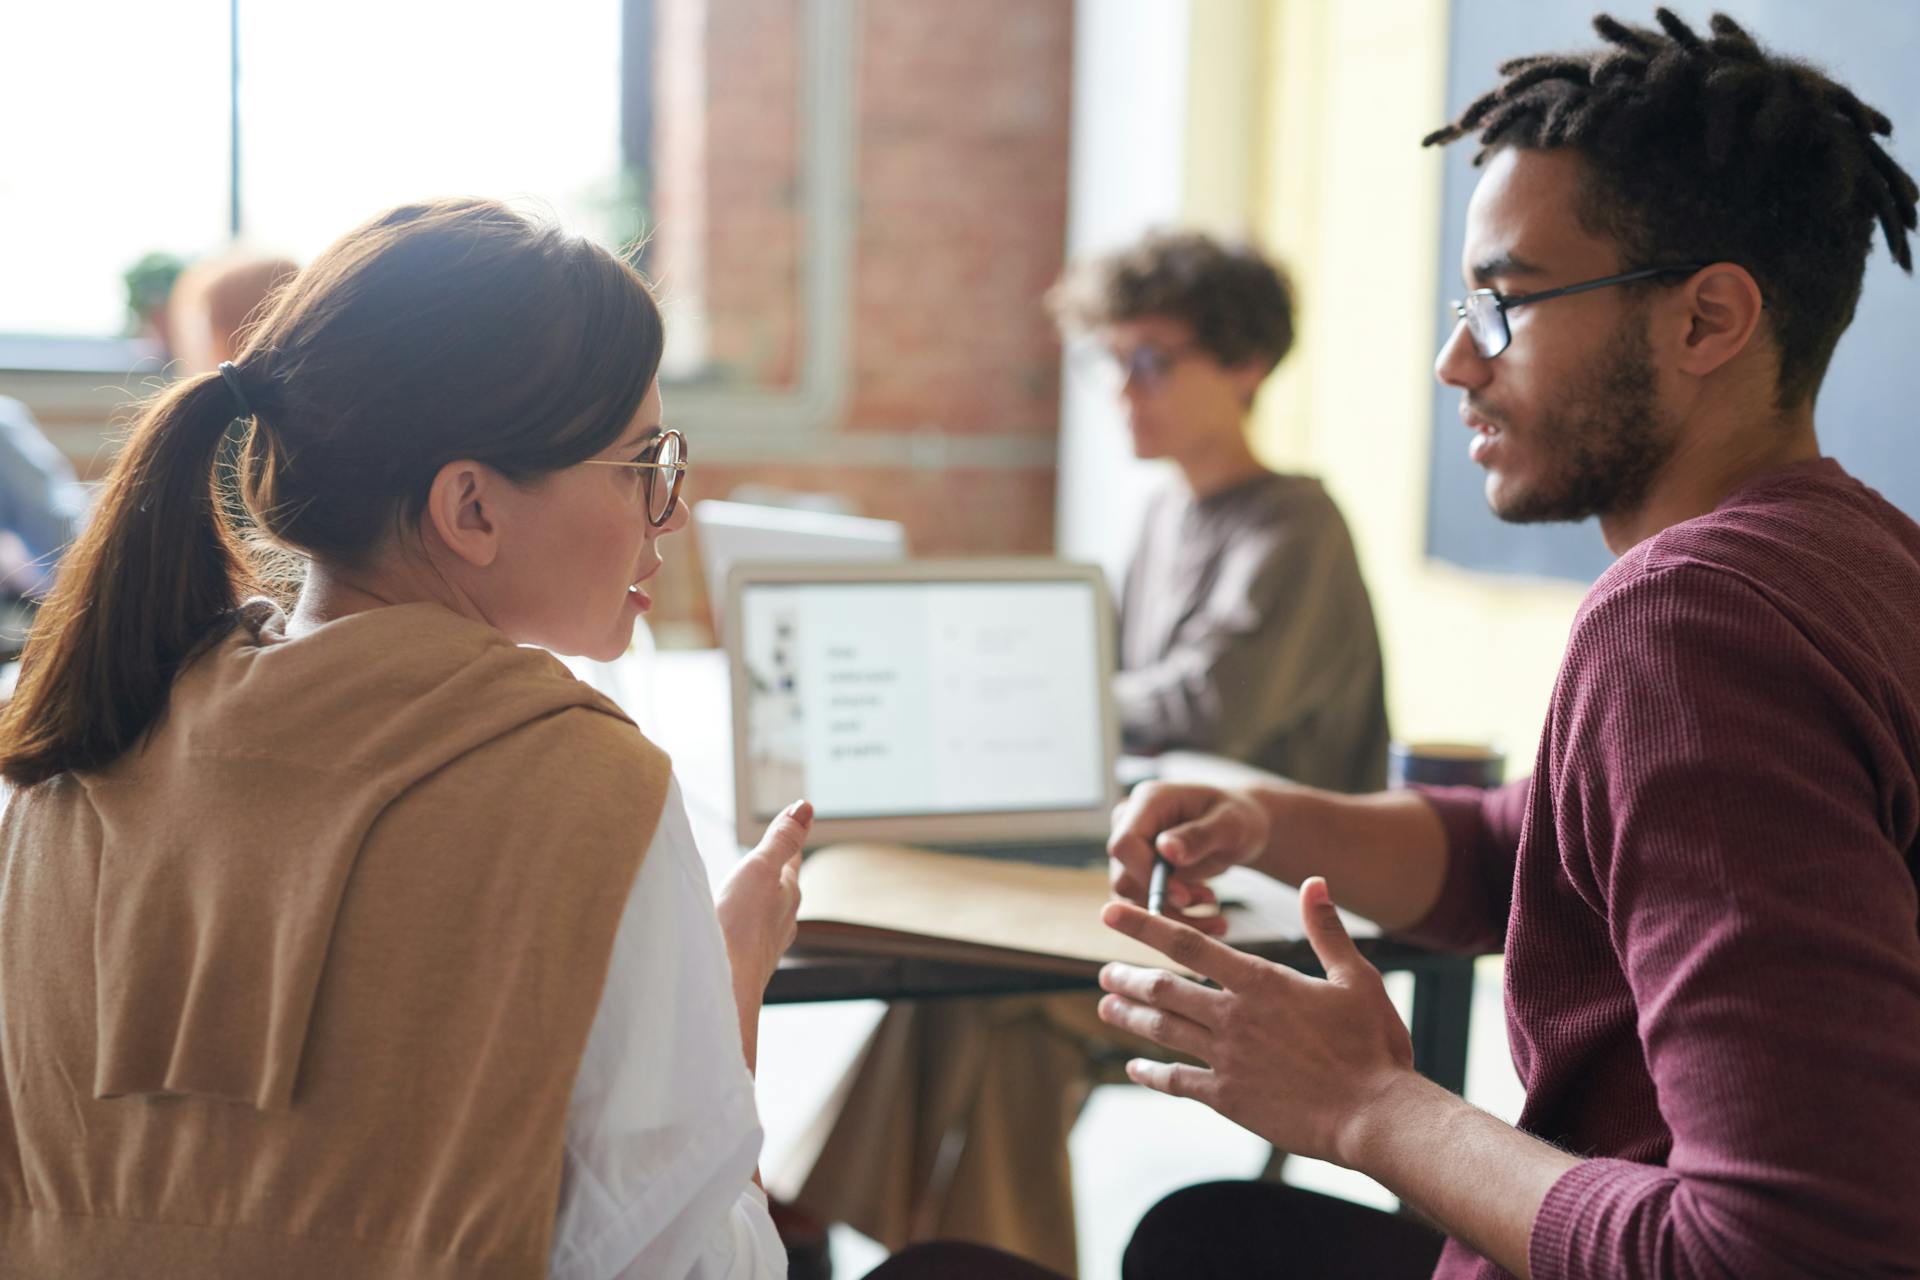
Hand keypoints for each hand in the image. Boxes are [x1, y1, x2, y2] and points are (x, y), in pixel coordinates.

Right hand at [715, 799, 811, 995]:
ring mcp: (768, 945)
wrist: (725, 984)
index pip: (792, 859)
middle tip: (778, 857)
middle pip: (784, 889)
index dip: (792, 839)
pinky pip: (752, 938)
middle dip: (778, 873)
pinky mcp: (749, 965)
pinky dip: (747, 926)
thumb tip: (805, 807)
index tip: (800, 820)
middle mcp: (784, 920)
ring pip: (770, 916)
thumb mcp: (760, 868)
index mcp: (789, 893)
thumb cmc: (741, 925)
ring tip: (757, 895)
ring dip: (763, 902)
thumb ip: (782, 840)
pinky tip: (738, 935)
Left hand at [1095, 876, 1415, 1166]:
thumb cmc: (1372, 1046)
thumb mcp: (1356, 978)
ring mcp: (1227, 1059)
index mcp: (1260, 982)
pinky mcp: (1228, 1098)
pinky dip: (1152, 1072)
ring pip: (1163, 1030)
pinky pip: (1177, 1082)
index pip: (1188, 944)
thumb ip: (1326, 930)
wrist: (1374, 1115)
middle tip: (1105, 972)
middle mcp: (1233, 1017)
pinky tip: (1136, 1067)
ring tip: (1106, 1006)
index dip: (1143, 925)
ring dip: (1131, 1015)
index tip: (1110, 912)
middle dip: (1128, 977)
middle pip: (1163, 989)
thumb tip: (1314, 882)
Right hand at [1108, 781, 1269, 936]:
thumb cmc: (1237, 818)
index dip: (1147, 875)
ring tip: (1212, 902)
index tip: (1184, 896)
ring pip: (1132, 899)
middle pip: (1124, 877)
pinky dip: (1174, 918)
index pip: (1125, 844)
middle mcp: (1130, 824)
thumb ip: (1198, 835)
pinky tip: (1207, 914)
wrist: (1237, 828)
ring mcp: (1131, 850)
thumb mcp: (1230, 824)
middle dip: (1165, 899)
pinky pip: (1143, 906)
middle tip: (1209, 899)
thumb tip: (1165, 850)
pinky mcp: (1137, 872)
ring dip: (1173, 913)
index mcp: (1148, 801)